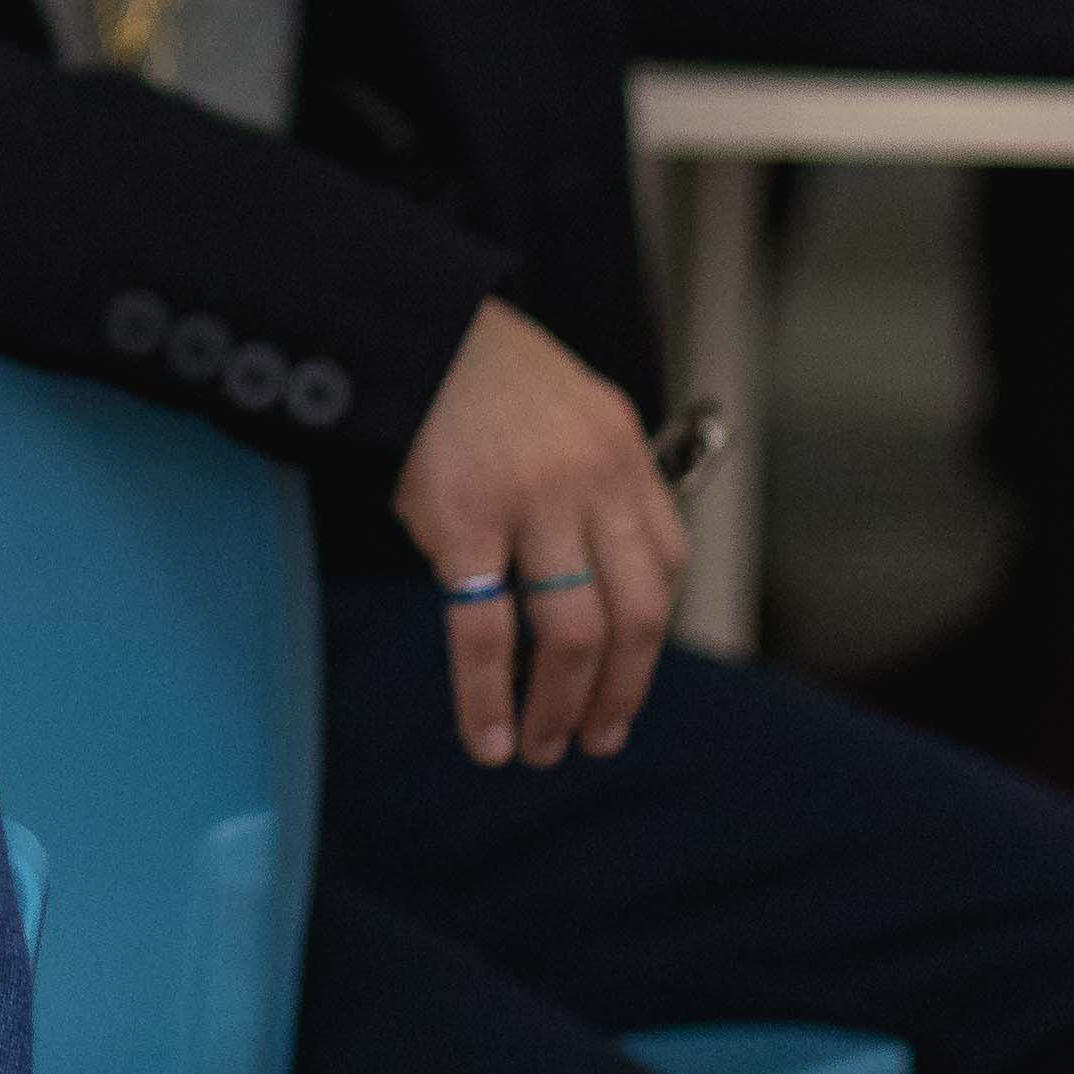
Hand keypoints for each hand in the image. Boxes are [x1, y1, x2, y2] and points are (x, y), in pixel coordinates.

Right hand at [389, 303, 684, 766]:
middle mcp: (592, 480)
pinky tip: (489, 738)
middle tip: (596, 739)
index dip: (649, 639)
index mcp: (622, 453)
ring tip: (542, 749)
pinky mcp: (465, 522)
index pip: (666, 566)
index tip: (624, 681)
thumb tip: (593, 571)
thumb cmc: (478, 372)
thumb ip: (591, 480)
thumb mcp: (566, 409)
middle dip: (619, 693)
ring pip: (572, 635)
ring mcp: (532, 502)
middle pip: (635, 617)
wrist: (407, 324)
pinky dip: (488, 698)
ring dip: (560, 707)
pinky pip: (484, 632)